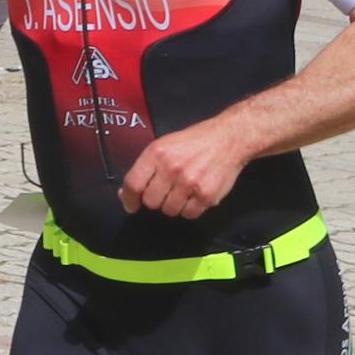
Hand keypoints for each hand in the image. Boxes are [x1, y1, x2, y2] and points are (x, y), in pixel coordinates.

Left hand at [118, 118, 253, 220]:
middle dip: (156, 199)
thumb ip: (145, 168)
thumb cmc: (194, 142)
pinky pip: (189, 214)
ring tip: (183, 190)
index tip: (131, 204)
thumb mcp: (164, 145)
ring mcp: (190, 183)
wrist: (228, 139)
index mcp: (157, 154)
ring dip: (174, 205)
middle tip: (167, 190)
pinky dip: (190, 209)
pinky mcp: (206, 196)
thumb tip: (125, 193)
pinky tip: (195, 195)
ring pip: (169, 211)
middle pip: (151, 202)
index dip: (128, 199)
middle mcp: (171, 169)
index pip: (133, 184)